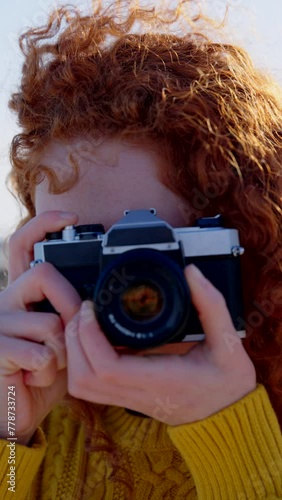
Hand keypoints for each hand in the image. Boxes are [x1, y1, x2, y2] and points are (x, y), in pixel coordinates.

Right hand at [0, 211, 80, 444]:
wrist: (20, 408)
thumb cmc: (45, 369)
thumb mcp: (64, 335)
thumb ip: (74, 313)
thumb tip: (96, 300)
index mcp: (23, 292)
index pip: (23, 244)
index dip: (44, 223)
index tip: (72, 217)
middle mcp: (6, 299)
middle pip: (43, 274)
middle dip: (71, 303)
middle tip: (73, 329)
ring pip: (49, 322)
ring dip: (62, 351)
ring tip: (52, 364)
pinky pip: (40, 354)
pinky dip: (49, 371)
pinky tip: (36, 377)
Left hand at [64, 264, 256, 424]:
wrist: (228, 415)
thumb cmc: (229, 382)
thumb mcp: (230, 342)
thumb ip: (212, 305)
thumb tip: (192, 273)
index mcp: (161, 380)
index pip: (107, 368)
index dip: (89, 336)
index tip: (92, 308)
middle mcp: (141, 394)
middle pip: (84, 378)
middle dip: (74, 340)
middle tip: (84, 310)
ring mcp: (131, 399)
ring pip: (83, 386)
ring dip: (74, 353)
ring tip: (85, 324)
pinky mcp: (128, 398)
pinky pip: (92, 387)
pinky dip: (83, 362)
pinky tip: (96, 339)